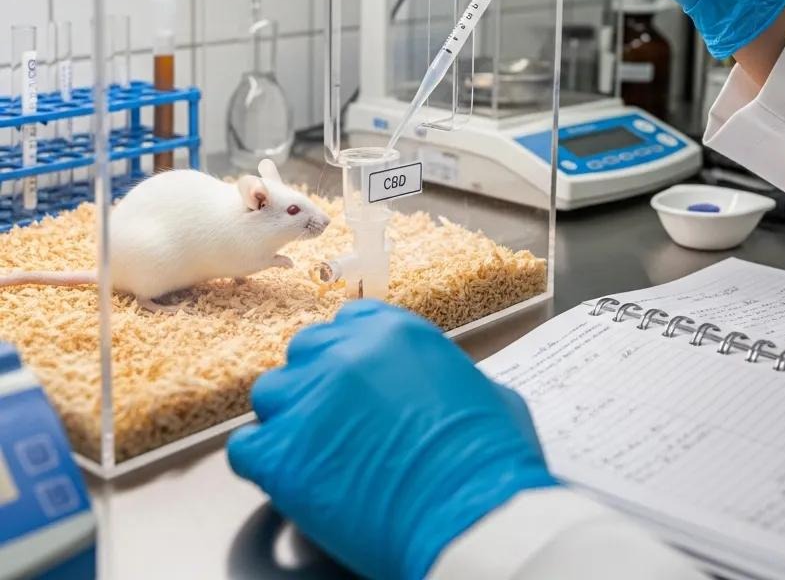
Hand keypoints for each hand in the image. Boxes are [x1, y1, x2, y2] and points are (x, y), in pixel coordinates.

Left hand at [227, 301, 557, 579]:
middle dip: (318, 381)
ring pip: (271, 392)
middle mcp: (345, 354)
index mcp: (395, 332)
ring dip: (288, 416)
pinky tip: (289, 477)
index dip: (350, 352)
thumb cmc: (489, 459)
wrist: (470, 513)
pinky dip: (261, 461)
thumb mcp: (485, 392)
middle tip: (336, 418)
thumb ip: (445, 377)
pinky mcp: (281, 454)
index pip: (348, 321)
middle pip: (306, 351)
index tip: (354, 377)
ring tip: (312, 450)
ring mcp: (308, 401)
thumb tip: (442, 392)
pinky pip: (245, 446)